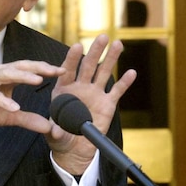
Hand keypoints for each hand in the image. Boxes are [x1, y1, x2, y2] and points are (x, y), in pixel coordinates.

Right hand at [0, 59, 65, 133]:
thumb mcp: (10, 116)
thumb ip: (28, 119)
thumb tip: (49, 127)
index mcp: (7, 76)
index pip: (29, 69)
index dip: (45, 69)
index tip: (63, 71)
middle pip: (21, 66)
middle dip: (39, 67)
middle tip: (56, 70)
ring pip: (7, 74)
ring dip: (23, 76)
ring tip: (39, 80)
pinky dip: (3, 100)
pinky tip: (15, 107)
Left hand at [47, 33, 136, 173]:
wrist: (75, 148)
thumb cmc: (60, 137)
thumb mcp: (54, 134)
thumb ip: (54, 130)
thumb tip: (55, 130)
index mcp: (64, 90)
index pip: (67, 71)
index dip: (72, 59)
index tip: (77, 46)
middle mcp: (80, 88)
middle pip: (88, 66)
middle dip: (95, 51)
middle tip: (102, 37)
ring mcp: (95, 94)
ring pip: (103, 73)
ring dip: (111, 59)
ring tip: (118, 44)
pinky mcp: (108, 104)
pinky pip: (117, 91)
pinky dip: (124, 82)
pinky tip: (131, 72)